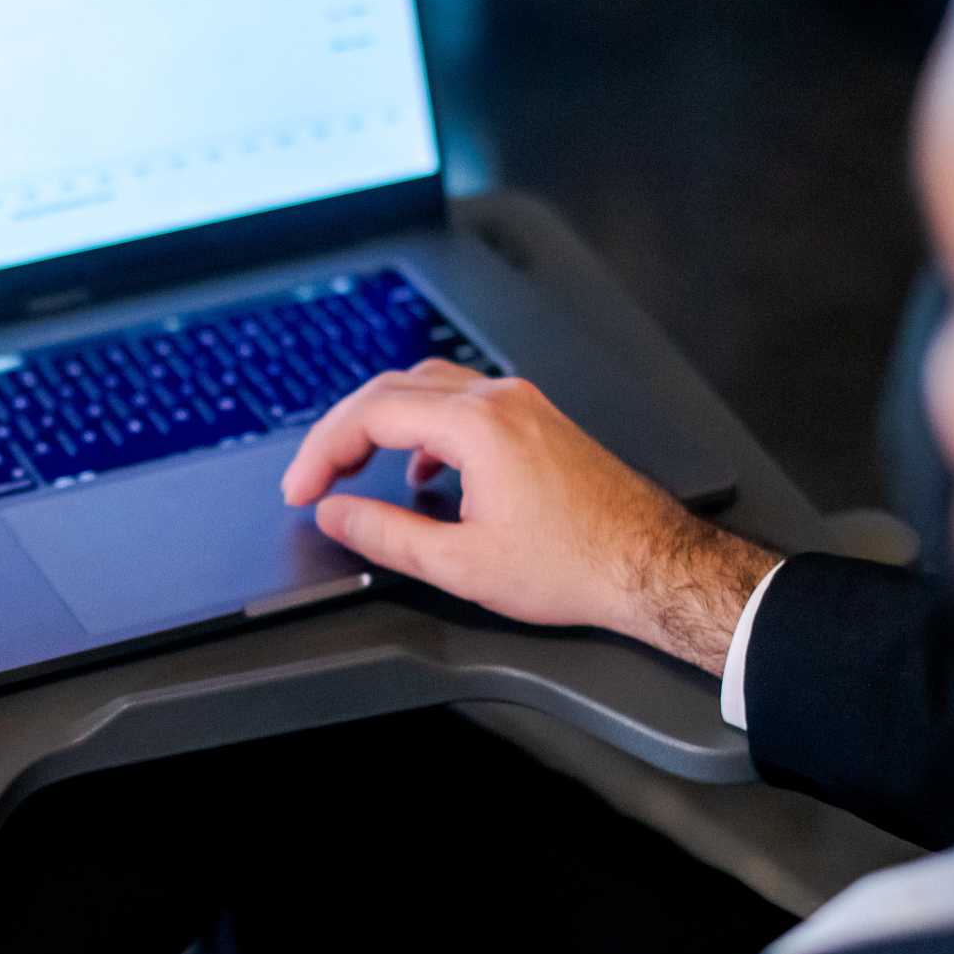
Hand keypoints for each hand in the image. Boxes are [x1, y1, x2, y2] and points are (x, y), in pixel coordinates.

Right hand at [280, 360, 778, 671]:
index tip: (302, 490)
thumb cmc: (574, 566)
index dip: (322, 451)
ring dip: (381, 422)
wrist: (651, 566)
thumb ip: (384, 534)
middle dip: (342, 431)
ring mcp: (522, 404)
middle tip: (313, 477)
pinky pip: (461, 402)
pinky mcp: (537, 420)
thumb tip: (336, 515)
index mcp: (476, 425)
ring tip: (353, 466)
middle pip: (393, 388)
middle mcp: (499, 399)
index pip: (372, 414)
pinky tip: (421, 470)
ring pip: (427, 387)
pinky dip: (423, 427)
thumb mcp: (459, 564)